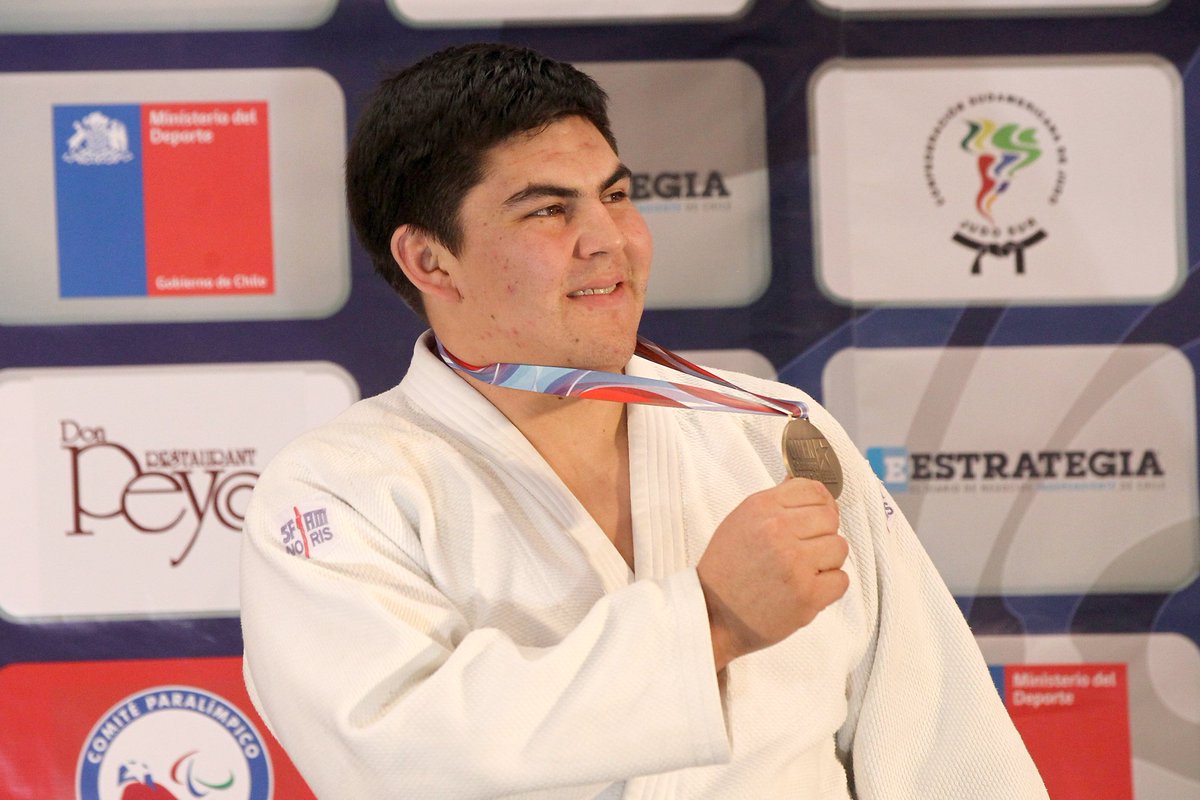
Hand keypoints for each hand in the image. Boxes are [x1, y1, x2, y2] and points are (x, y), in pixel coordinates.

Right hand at [696, 478, 847, 670]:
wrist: (713, 614)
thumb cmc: (725, 570)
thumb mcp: (739, 521)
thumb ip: (773, 504)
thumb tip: (801, 487)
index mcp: (762, 508)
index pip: (814, 490)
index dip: (821, 504)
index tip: (816, 517)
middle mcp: (778, 531)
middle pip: (831, 518)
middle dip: (823, 533)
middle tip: (807, 548)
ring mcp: (795, 564)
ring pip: (839, 547)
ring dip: (827, 560)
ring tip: (805, 570)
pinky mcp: (807, 595)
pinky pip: (841, 580)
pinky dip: (829, 586)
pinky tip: (808, 587)